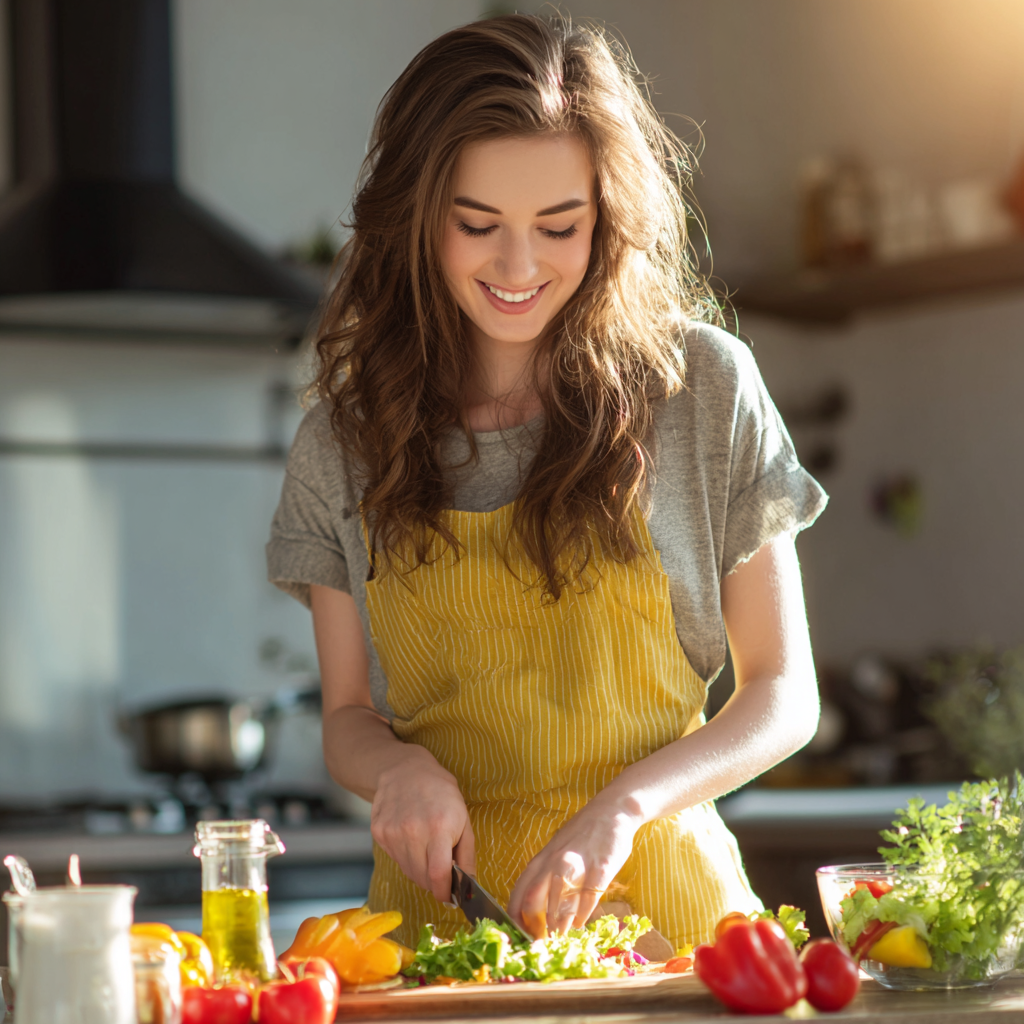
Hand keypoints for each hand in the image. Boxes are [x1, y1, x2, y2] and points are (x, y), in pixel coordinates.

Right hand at [370, 746, 474, 902]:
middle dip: (434, 883)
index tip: (449, 897)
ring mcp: (392, 832)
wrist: (405, 769)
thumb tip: (469, 886)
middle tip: (441, 871)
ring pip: (408, 872)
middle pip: (422, 879)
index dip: (444, 893)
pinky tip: (411, 838)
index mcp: (439, 827)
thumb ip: (467, 855)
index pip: (438, 875)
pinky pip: (395, 859)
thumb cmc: (441, 792)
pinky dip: (406, 857)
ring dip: (420, 871)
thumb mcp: (464, 818)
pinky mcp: (378, 832)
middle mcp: (413, 831)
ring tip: (427, 850)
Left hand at [507, 806, 639, 937]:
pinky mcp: (600, 868)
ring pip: (560, 903)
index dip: (517, 920)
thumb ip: (545, 877)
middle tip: (542, 943)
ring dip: (560, 925)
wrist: (611, 812)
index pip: (519, 894)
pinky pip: (588, 898)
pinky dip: (583, 915)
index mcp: (540, 860)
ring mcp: (577, 865)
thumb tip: (535, 912)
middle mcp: (554, 863)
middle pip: (533, 901)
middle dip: (535, 927)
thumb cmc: (581, 836)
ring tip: (561, 937)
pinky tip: (581, 922)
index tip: (521, 937)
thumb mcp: (555, 852)